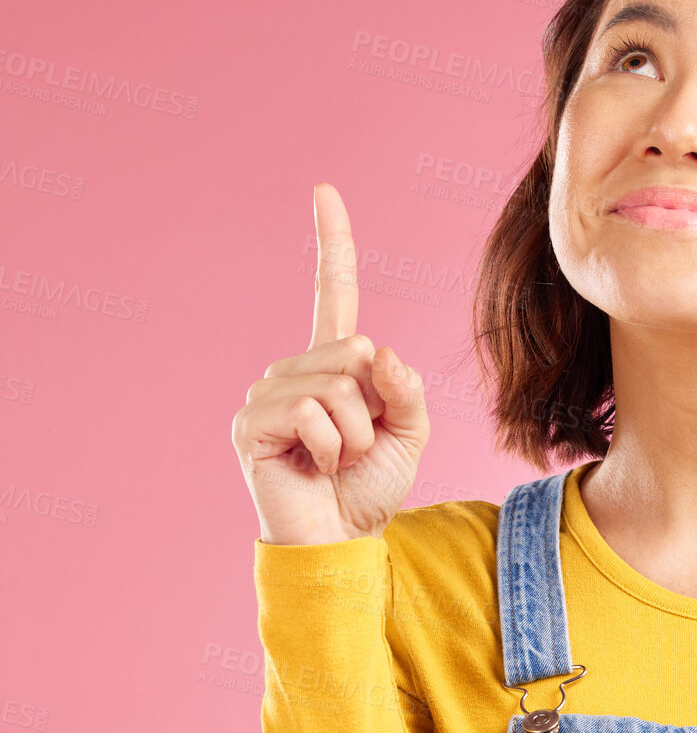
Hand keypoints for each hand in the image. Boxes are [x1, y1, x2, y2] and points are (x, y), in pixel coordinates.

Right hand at [231, 184, 430, 545]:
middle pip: (356, 351)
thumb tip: (381, 353)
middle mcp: (294, 370)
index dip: (332, 245)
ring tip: (337, 461)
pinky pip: (315, 412)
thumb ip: (406, 391)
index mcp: (332, 366)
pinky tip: (316, 467)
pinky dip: (332, 446)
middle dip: (376, 407)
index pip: (332, 295)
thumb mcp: (409, 435)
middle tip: (357, 447)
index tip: (324, 192)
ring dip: (356, 434)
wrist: (341, 540)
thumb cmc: (370, 487)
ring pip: (339, 385)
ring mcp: (267, 393)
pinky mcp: (252, 423)